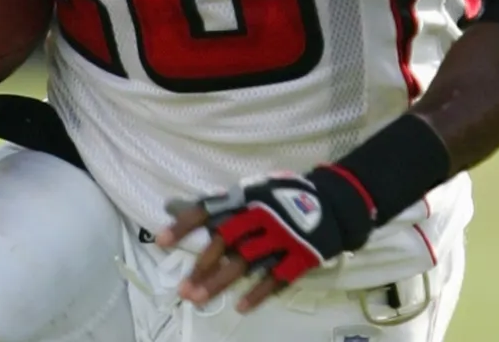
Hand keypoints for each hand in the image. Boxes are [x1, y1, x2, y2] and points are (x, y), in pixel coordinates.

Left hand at [155, 169, 372, 312]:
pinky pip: (277, 279)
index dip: (184, 224)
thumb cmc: (287, 198)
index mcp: (247, 198)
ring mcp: (282, 237)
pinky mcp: (300, 256)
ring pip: (245, 263)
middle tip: (183, 290)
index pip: (209, 209)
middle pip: (225, 242)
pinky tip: (240, 307)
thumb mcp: (256, 192)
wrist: (336, 203)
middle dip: (201, 267)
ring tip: (198, 300)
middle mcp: (261, 216)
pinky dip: (258, 294)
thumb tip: (176, 207)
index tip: (161, 242)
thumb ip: (225, 206)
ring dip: (219, 282)